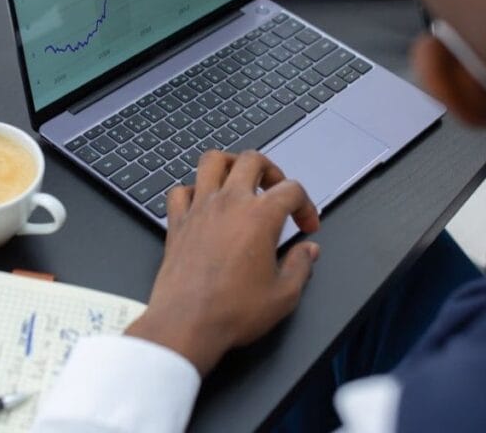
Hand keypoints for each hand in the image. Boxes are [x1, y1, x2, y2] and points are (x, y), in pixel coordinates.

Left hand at [126, 150, 320, 375]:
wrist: (186, 325)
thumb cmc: (232, 312)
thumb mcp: (283, 295)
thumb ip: (301, 266)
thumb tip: (308, 252)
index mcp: (260, 216)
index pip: (292, 190)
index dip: (306, 205)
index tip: (306, 226)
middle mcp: (228, 203)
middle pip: (251, 160)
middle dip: (271, 170)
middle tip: (276, 191)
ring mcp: (199, 209)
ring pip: (211, 161)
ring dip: (229, 164)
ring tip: (239, 180)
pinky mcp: (176, 223)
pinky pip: (180, 190)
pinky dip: (192, 190)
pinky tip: (202, 205)